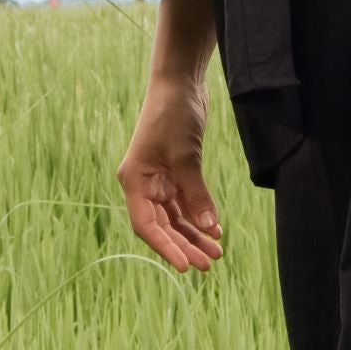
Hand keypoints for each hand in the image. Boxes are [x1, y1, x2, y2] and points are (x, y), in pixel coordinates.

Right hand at [117, 75, 223, 271]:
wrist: (180, 83)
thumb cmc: (174, 114)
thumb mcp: (186, 157)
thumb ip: (196, 194)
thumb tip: (208, 228)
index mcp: (134, 181)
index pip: (147, 225)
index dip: (165, 248)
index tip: (185, 266)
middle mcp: (143, 184)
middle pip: (162, 226)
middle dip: (185, 245)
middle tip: (209, 263)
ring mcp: (159, 180)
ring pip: (175, 218)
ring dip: (194, 235)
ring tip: (216, 252)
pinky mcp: (175, 173)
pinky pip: (185, 204)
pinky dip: (198, 217)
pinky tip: (215, 231)